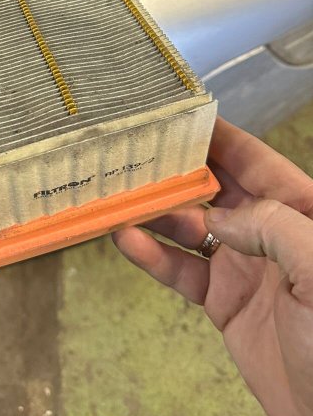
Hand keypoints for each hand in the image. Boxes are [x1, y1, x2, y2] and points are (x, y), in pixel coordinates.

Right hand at [111, 118, 312, 415]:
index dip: (218, 136)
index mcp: (300, 212)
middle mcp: (268, 232)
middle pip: (214, 188)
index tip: (179, 115)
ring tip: (120, 195)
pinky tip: (129, 242)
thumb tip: (218, 217)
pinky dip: (153, 256)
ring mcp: (243, 265)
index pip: (255, 161)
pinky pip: (181, 270)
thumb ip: (273, 227)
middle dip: (176, 170)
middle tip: (135, 151)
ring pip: (189, 226)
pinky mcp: (222, 300)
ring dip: (155, 212)